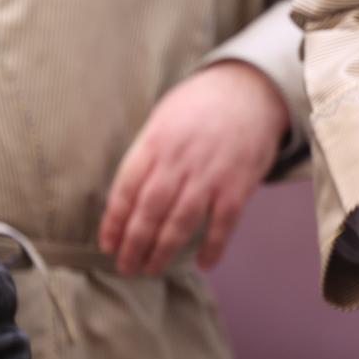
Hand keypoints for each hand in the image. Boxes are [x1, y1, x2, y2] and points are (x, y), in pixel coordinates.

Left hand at [99, 61, 289, 274]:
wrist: (251, 90)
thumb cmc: (201, 105)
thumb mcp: (163, 118)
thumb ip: (146, 154)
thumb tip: (127, 196)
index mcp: (155, 143)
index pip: (125, 190)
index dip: (114, 222)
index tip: (107, 244)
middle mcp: (179, 162)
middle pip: (149, 211)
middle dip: (134, 244)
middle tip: (125, 267)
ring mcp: (210, 175)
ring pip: (181, 222)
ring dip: (163, 250)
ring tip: (152, 268)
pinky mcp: (238, 185)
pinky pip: (223, 223)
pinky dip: (213, 246)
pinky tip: (204, 263)